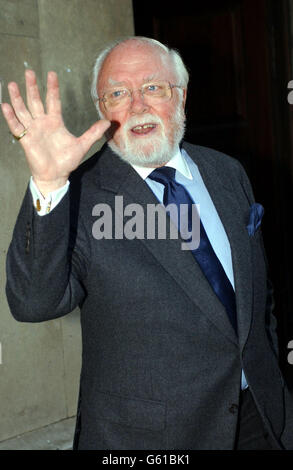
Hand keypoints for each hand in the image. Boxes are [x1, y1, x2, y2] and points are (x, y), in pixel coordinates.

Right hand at [1, 70, 109, 195]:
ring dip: (17, 98)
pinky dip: (10, 117)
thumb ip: (93, 133)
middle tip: (29, 71)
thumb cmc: (66, 161)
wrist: (56, 175)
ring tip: (12, 84)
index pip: (53, 100)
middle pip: (35, 101)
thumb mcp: (82, 145)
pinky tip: (5, 106)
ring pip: (23, 110)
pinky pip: (16, 127)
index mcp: (55, 121)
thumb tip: (108, 123)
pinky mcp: (26, 139)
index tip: (51, 74)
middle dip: (32, 87)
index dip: (52, 87)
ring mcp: (33, 130)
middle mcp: (42, 123)